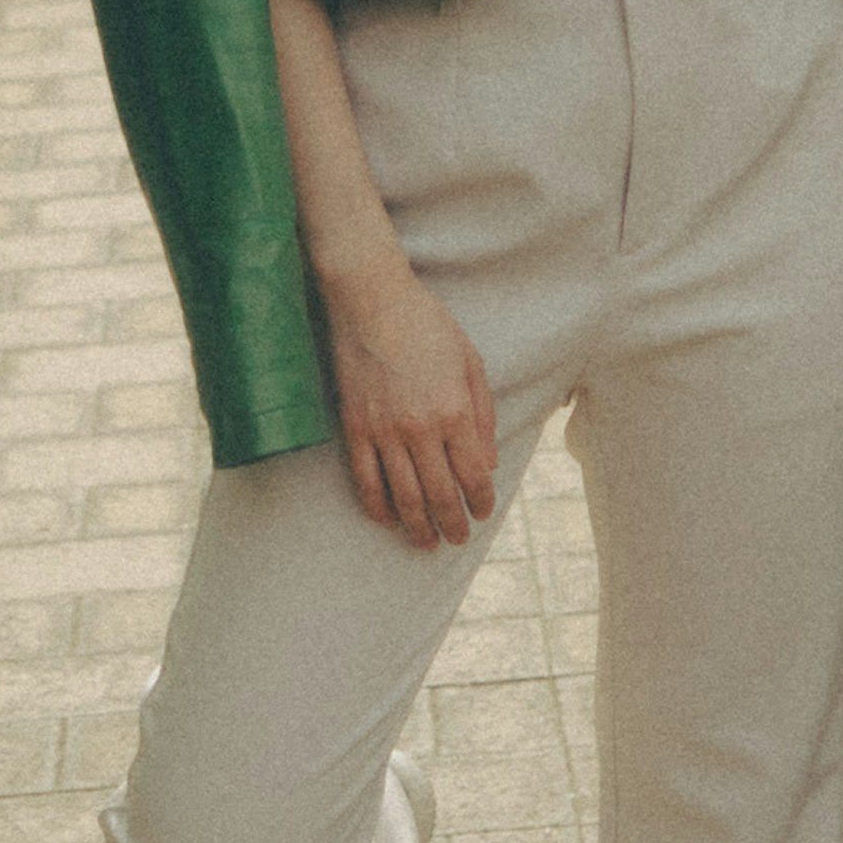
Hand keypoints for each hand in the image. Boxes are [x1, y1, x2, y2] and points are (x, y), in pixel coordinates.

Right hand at [318, 249, 499, 549]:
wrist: (371, 300)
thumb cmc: (427, 325)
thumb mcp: (470, 362)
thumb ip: (483, 414)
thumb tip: (488, 462)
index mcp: (454, 411)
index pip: (473, 475)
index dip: (481, 500)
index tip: (482, 511)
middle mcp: (420, 429)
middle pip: (440, 495)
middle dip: (453, 524)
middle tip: (458, 539)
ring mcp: (384, 432)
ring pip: (403, 498)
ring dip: (418, 528)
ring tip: (427, 543)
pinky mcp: (354, 429)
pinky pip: (365, 481)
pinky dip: (378, 507)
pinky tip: (388, 520)